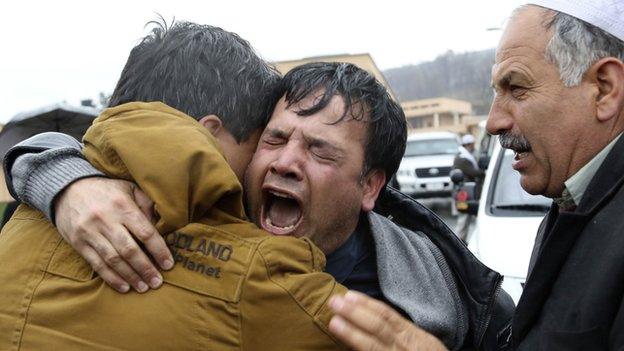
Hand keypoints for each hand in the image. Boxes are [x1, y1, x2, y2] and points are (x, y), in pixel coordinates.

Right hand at [54, 177, 173, 292]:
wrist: (67, 189)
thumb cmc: (107, 191)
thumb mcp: (129, 188)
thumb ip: (147, 204)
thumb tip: (162, 225)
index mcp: (122, 206)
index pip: (145, 232)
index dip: (159, 250)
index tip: (168, 264)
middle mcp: (106, 220)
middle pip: (130, 250)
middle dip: (146, 268)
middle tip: (158, 282)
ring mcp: (90, 233)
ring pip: (114, 260)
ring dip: (130, 276)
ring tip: (144, 287)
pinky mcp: (78, 243)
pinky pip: (97, 264)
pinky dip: (111, 278)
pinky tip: (124, 287)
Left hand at [328, 291, 447, 350]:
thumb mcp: (419, 340)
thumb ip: (397, 329)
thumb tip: (369, 314)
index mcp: (409, 334)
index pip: (386, 314)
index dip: (366, 304)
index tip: (348, 294)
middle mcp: (402, 345)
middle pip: (377, 327)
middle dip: (354, 314)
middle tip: (333, 302)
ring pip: (371, 346)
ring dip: (351, 334)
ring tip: (333, 322)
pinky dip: (357, 350)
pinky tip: (343, 349)